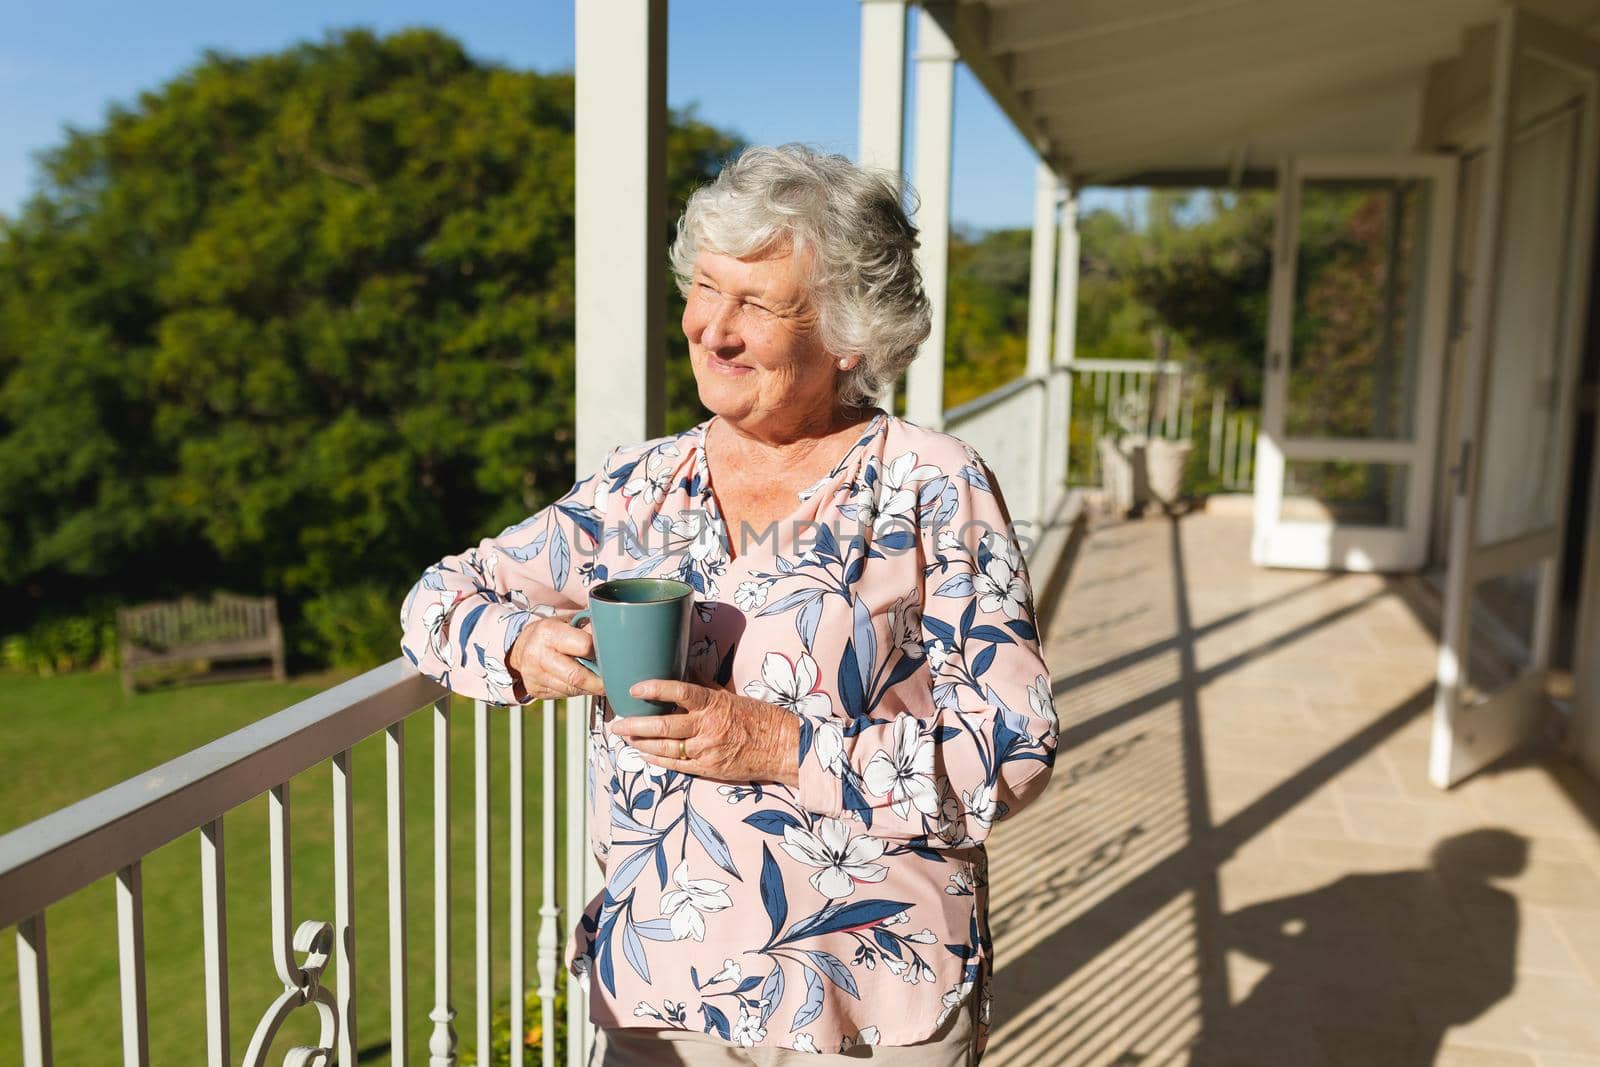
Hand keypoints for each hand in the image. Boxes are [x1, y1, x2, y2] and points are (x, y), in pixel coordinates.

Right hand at [507, 616, 605, 699]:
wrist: (522, 647)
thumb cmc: (552, 634)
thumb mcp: (568, 623)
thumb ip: (588, 630)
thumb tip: (614, 638)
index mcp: (548, 632)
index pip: (585, 646)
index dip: (600, 652)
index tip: (611, 655)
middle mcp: (538, 654)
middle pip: (577, 676)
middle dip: (599, 681)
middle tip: (613, 680)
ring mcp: (534, 675)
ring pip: (572, 689)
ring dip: (590, 688)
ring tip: (598, 680)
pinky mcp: (535, 690)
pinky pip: (564, 695)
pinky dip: (577, 691)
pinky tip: (581, 683)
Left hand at [609, 680, 800, 785]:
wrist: (781, 747)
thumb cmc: (758, 718)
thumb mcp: (731, 695)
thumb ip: (704, 685)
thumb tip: (683, 666)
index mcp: (714, 704)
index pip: (680, 692)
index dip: (655, 689)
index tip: (635, 688)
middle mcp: (708, 728)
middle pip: (663, 726)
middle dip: (635, 725)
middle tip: (617, 722)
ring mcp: (706, 751)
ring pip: (664, 748)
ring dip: (640, 743)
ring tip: (625, 737)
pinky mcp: (708, 769)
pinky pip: (676, 765)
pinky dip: (656, 759)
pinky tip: (643, 754)